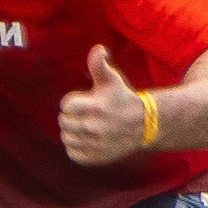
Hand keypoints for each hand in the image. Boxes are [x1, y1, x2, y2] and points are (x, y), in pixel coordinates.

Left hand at [59, 46, 148, 164]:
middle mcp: (95, 127)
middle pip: (64, 122)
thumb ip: (99, 65)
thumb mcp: (112, 80)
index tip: (86, 102)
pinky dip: (76, 148)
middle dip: (72, 117)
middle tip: (87, 115)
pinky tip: (88, 139)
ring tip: (87, 126)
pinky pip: (72, 153)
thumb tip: (97, 49)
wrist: (144, 125)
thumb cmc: (122, 99)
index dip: (73, 103)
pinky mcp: (96, 157)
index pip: (65, 106)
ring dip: (73, 132)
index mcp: (96, 107)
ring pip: (66, 137)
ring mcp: (96, 144)